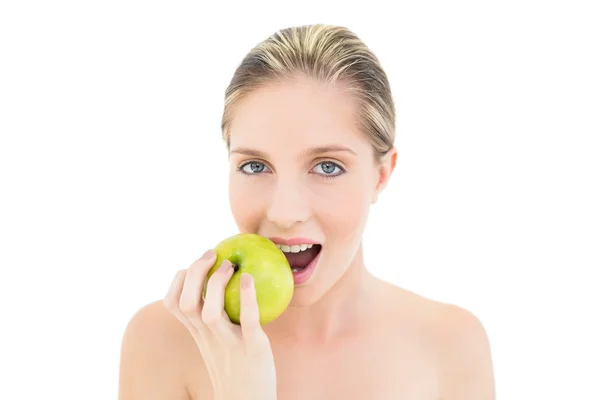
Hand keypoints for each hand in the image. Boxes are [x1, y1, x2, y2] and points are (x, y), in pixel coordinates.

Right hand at [163, 249, 276, 399]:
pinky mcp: (253, 347)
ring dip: (217, 283)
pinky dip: (247, 297)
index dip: (178, 281)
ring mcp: (229, 344)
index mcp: (198, 335)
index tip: (191, 266)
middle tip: (212, 254)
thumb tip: (225, 288)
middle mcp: (208, 338)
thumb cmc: (238, 370)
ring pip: (210, 311)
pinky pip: (247, 320)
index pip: (173, 305)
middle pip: (187, 302)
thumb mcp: (219, 345)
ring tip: (231, 265)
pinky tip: (249, 278)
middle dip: (195, 273)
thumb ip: (216, 322)